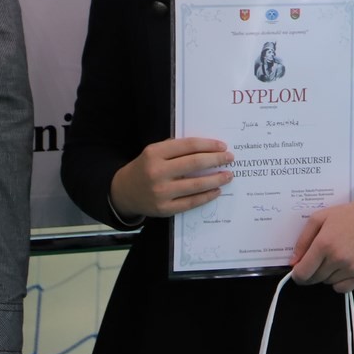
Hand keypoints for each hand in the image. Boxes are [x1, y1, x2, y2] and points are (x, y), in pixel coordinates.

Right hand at [109, 138, 232, 218]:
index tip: (223, 146)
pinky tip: (216, 191)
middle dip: (216, 160)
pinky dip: (207, 196)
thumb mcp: (155, 152)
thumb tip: (210, 148)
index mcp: (154, 154)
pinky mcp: (164, 209)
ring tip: (228, 175)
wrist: (124, 192)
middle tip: (230, 158)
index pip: (189, 146)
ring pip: (196, 185)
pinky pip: (191, 202)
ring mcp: (160, 193)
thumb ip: (177, 148)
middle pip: (194, 163)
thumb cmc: (146, 167)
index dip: (209, 145)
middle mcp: (156, 172)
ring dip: (216, 179)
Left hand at [290, 193, 353, 292]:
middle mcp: (338, 258)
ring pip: (327, 283)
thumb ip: (302, 241)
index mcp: (324, 244)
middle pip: (313, 279)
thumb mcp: (319, 218)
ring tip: (335, 257)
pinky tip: (343, 267)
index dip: (297, 274)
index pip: (302, 273)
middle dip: (311, 273)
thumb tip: (293, 263)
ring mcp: (351, 268)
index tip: (299, 270)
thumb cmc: (345, 215)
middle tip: (319, 260)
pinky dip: (339, 282)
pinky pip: (342, 288)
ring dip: (326, 275)